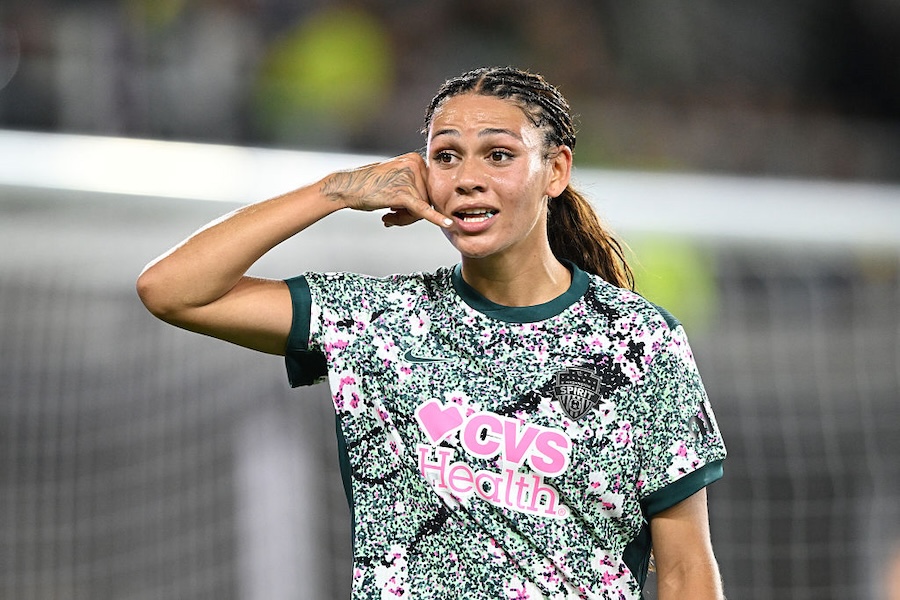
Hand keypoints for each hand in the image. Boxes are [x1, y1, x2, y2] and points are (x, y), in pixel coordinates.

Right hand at [320, 152, 451, 228]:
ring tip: (388, 215)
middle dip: (410, 213)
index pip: (429, 189)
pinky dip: (436, 218)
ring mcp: (410, 178)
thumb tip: (434, 208)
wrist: (348, 186)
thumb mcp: (397, 180)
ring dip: (405, 218)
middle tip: (392, 215)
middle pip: (427, 199)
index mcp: (416, 160)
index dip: (417, 204)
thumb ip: (416, 189)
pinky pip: (422, 210)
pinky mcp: (404, 193)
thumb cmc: (369, 186)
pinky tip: (448, 224)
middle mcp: (416, 165)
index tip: (399, 209)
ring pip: (422, 209)